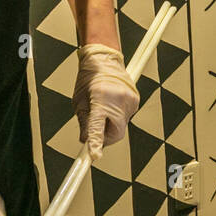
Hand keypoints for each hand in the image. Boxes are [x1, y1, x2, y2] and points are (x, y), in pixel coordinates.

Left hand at [74, 44, 139, 158]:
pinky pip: (125, 118)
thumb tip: (86, 142)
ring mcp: (130, 101)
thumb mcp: (79, 101)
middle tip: (94, 133)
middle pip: (115, 133)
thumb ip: (85, 123)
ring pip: (121, 127)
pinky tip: (111, 104)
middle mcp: (118, 100)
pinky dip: (117, 117)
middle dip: (105, 137)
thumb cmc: (89, 79)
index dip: (96, 142)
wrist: (105, 60)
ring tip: (103, 108)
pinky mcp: (136, 101)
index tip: (94, 155)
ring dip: (110, 125)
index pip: (98, 126)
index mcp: (101, 98)